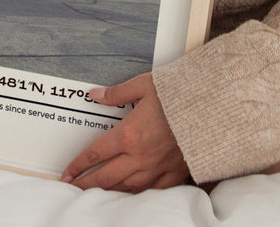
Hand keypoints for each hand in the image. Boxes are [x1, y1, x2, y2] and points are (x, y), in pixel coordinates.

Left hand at [60, 73, 188, 191]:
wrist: (211, 108)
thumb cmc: (180, 95)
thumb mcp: (144, 85)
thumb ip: (117, 92)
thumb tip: (97, 94)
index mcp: (129, 134)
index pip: (96, 154)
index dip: (78, 165)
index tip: (67, 172)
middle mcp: (140, 156)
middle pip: (106, 177)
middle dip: (86, 184)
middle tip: (73, 189)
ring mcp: (157, 168)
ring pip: (126, 188)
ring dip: (108, 192)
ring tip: (96, 193)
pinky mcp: (174, 173)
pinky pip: (151, 190)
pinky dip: (137, 194)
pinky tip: (131, 194)